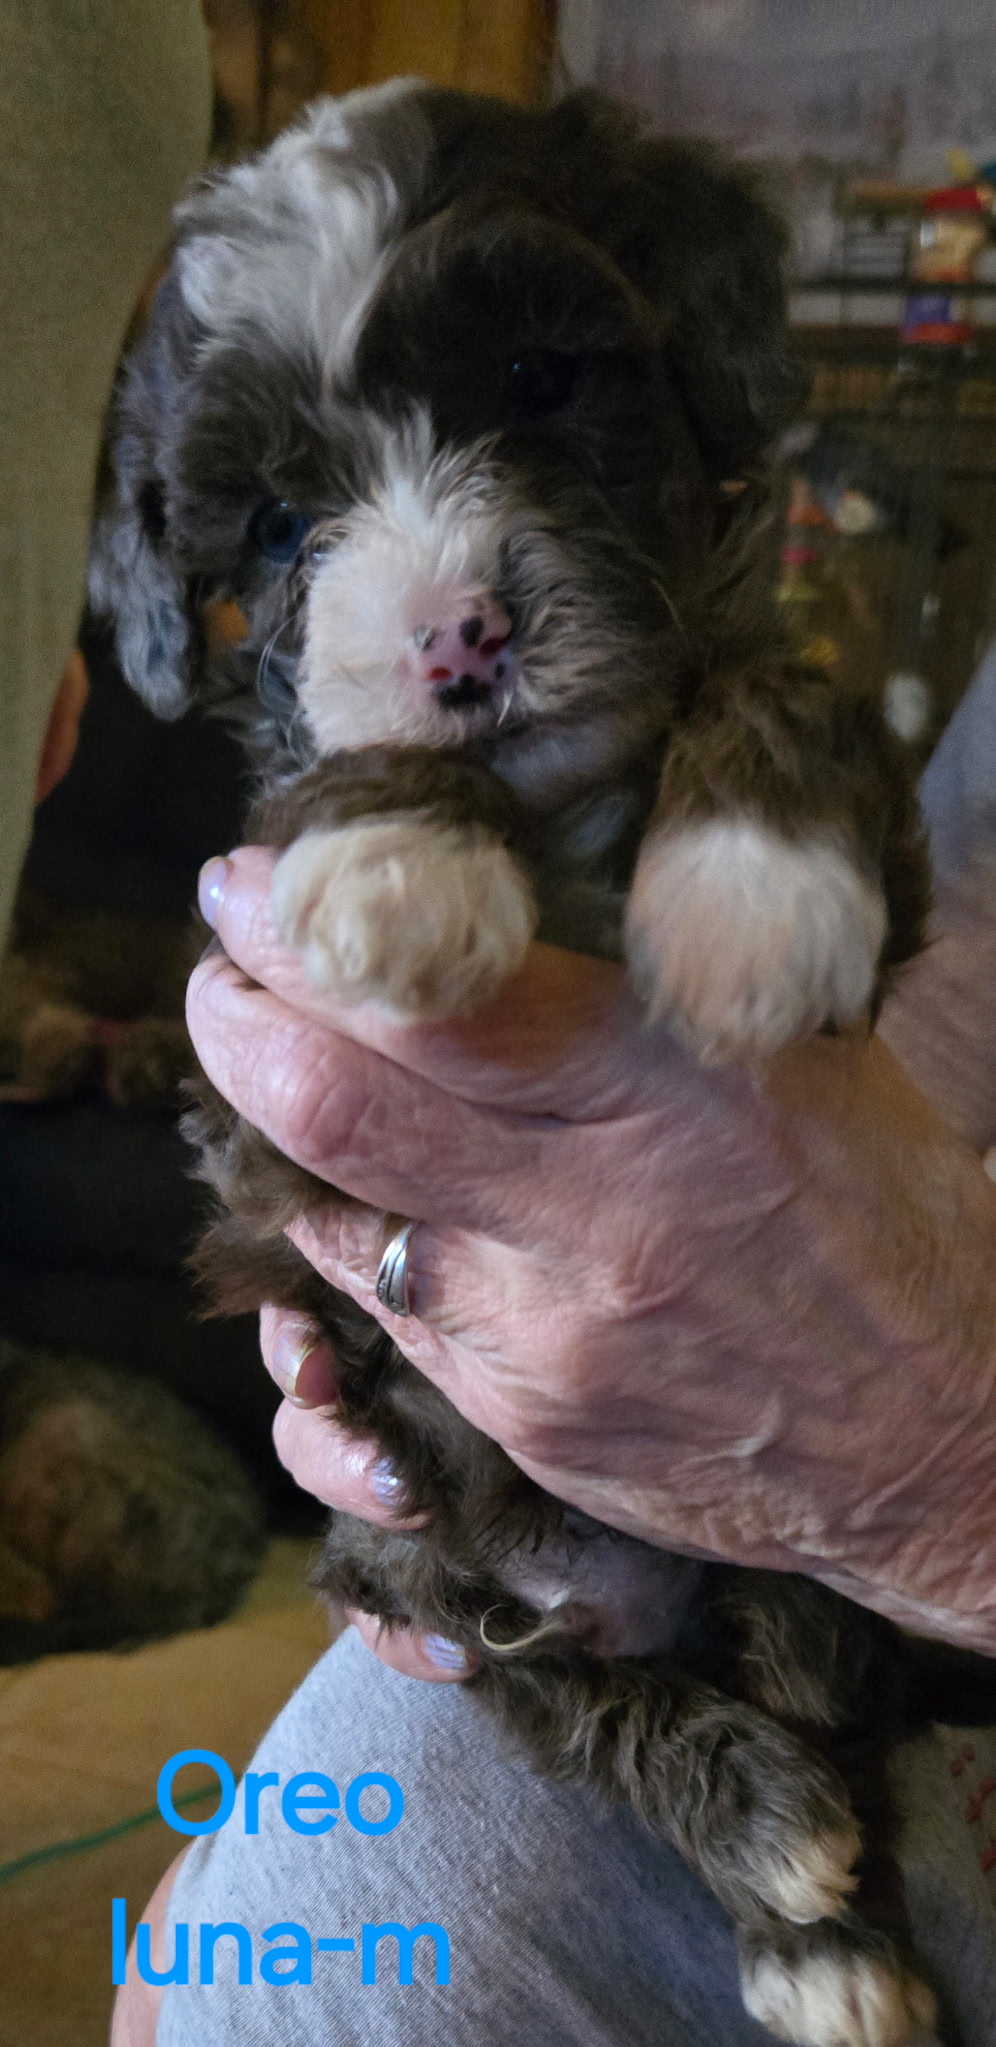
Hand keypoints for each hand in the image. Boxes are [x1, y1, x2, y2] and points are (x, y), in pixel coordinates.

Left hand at [188, 845, 995, 1661]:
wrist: (947, 1441)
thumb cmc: (890, 1219)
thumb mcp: (806, 1056)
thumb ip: (651, 984)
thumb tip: (492, 893)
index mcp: (683, 1090)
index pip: (435, 996)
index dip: (307, 928)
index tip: (252, 881)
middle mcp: (600, 1218)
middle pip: (333, 1108)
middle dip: (235, 1022)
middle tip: (221, 969)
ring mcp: (547, 1341)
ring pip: (332, 1224)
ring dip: (277, 1137)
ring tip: (280, 1071)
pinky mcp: (524, 1425)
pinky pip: (389, 1317)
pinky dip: (359, 1240)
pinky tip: (377, 1195)